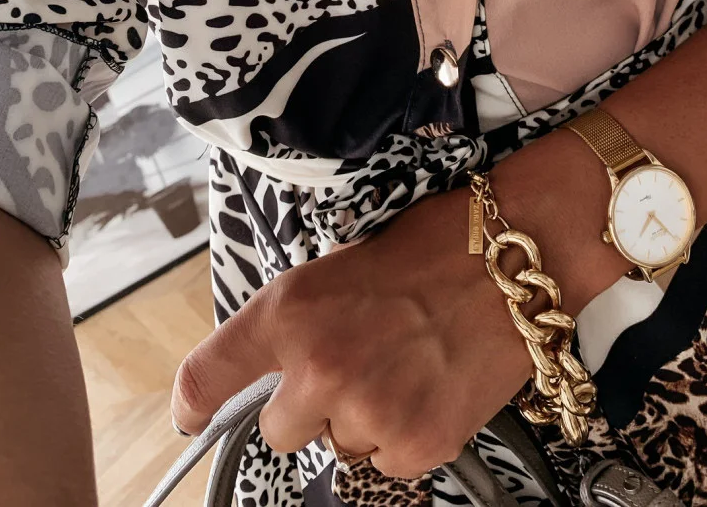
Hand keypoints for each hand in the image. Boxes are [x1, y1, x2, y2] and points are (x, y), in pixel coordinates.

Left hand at [170, 130, 626, 478]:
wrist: (515, 257)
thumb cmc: (434, 246)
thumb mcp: (340, 266)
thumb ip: (297, 323)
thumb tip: (275, 369)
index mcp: (289, 311)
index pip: (208, 375)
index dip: (194, 404)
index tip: (192, 416)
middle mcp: (317, 368)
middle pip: (280, 431)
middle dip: (310, 407)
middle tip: (357, 365)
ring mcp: (366, 411)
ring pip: (340, 447)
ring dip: (364, 418)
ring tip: (406, 364)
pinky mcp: (415, 444)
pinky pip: (388, 461)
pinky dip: (406, 432)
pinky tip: (431, 385)